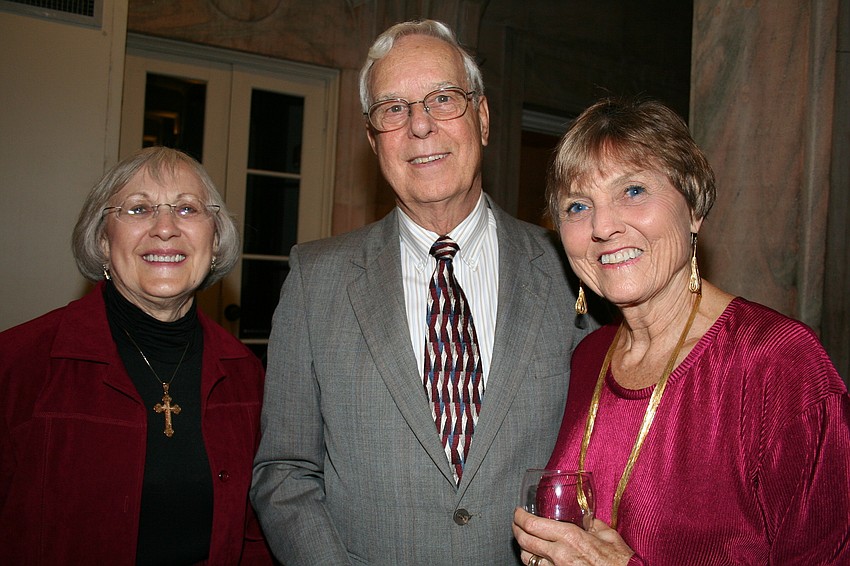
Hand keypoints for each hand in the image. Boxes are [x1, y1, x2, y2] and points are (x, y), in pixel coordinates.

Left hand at [513, 507, 634, 564]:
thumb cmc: (620, 561)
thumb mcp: (608, 535)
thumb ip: (592, 523)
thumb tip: (585, 516)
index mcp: (569, 536)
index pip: (532, 524)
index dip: (519, 517)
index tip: (518, 512)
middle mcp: (559, 554)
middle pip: (524, 541)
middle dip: (516, 530)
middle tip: (516, 524)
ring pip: (527, 559)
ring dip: (523, 548)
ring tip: (525, 540)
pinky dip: (534, 562)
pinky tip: (538, 558)